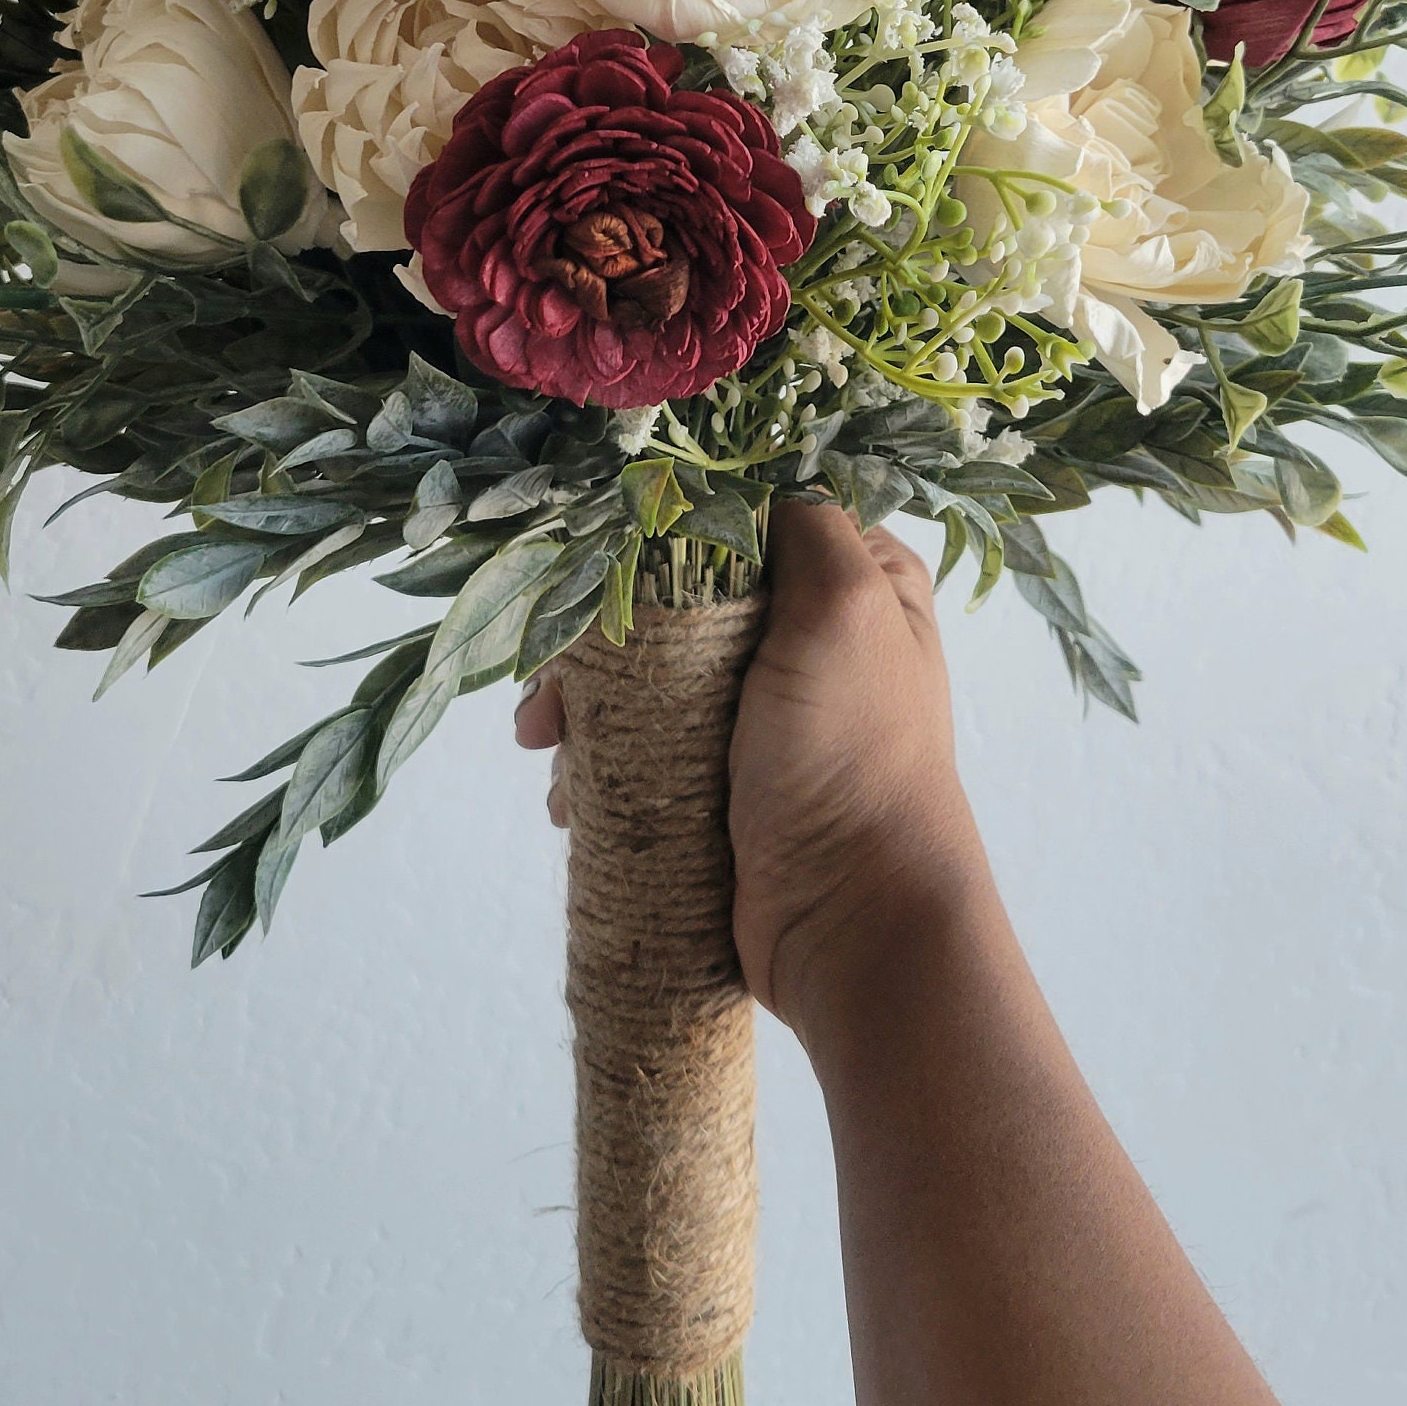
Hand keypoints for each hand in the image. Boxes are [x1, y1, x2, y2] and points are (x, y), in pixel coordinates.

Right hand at [515, 499, 992, 1028]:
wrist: (853, 923)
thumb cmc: (856, 755)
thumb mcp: (846, 604)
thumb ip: (800, 524)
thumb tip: (744, 482)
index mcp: (852, 580)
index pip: (739, 518)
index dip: (661, 534)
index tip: (595, 565)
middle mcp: (807, 637)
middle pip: (674, 599)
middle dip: (599, 637)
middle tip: (550, 690)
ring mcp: (759, 716)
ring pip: (645, 677)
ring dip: (585, 708)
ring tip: (551, 752)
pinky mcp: (720, 783)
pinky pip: (639, 749)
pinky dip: (596, 762)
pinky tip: (570, 794)